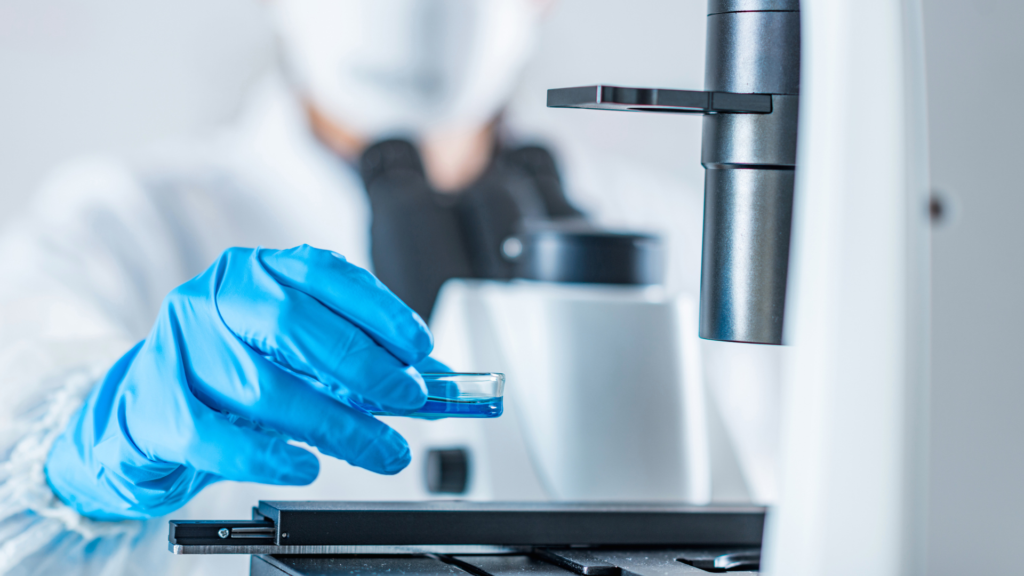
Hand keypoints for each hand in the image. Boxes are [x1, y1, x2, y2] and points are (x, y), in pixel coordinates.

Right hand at [46, 245, 431, 520]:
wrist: (148, 407)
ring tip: (381, 449)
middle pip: (293, 324)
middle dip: (363, 366)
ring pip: (262, 386)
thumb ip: (362, 361)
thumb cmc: (234, 372)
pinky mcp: (156, 404)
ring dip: (335, 424)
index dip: (379, 309)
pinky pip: (214, 435)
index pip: (325, 273)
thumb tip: (436, 383)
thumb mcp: (298, 354)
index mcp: (261, 271)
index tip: (420, 347)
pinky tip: (307, 465)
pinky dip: (268, 455)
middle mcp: (218, 297)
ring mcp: (181, 347)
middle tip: (408, 400)